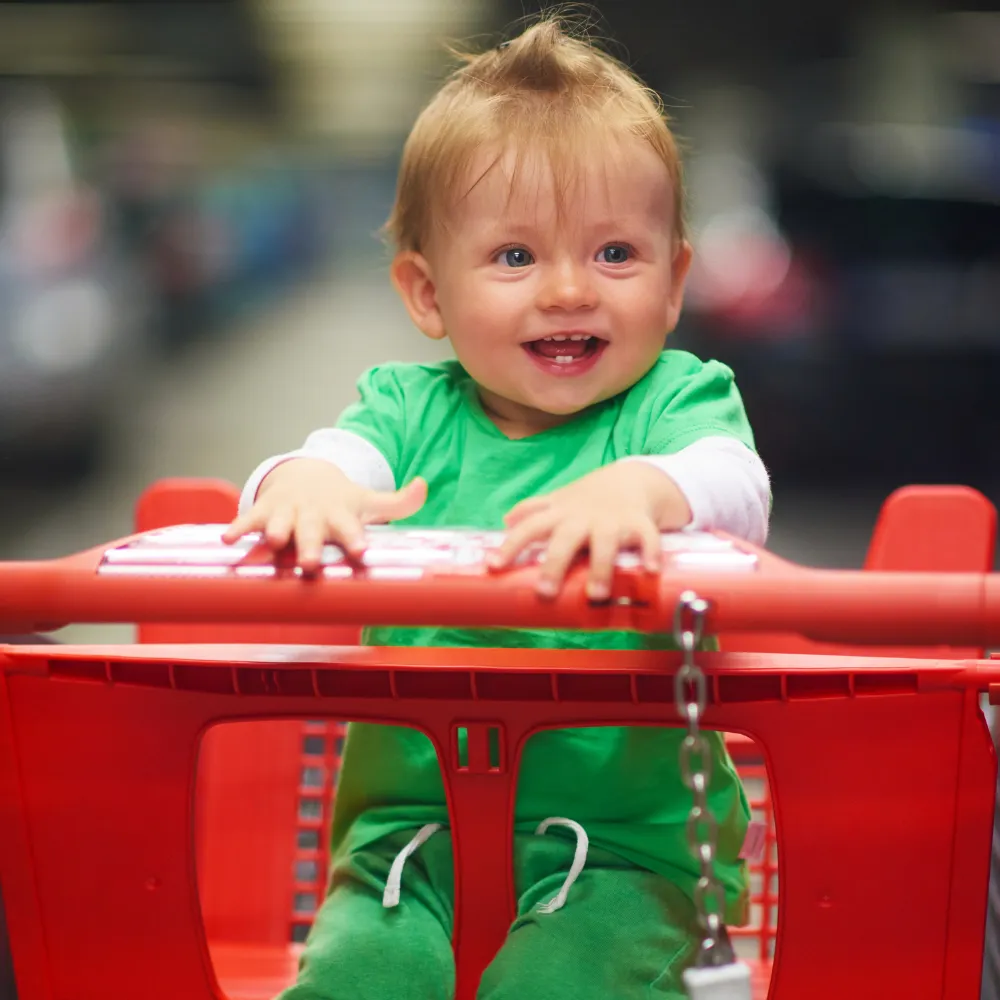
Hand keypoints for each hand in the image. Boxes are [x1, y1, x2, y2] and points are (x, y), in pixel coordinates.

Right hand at [222, 458, 426, 571]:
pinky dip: (239, 528)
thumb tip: (424, 485)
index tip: (361, 551)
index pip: (351, 527)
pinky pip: (250, 520)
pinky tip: (228, 540)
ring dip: (276, 532)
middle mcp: (313, 512)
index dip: (355, 538)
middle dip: (310, 546)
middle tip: (309, 564)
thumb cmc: (341, 500)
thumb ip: (400, 502)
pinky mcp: (264, 511)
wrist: (305, 474)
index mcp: (341, 514)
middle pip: (313, 530)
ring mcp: (288, 511)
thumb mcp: (369, 501)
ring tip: (273, 542)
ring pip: (281, 523)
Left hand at [488, 462, 690, 600]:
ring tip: (595, 595)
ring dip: (600, 567)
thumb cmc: (588, 499)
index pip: (529, 528)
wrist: (633, 478)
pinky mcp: (640, 523)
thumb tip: (505, 521)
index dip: (510, 546)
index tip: (494, 566)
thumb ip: (533, 510)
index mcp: (559, 514)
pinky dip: (650, 553)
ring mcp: (612, 520)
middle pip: (565, 539)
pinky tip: (650, 571)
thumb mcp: (558, 501)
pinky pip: (647, 538)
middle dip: (554, 564)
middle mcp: (583, 518)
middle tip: (545, 592)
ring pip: (605, 542)